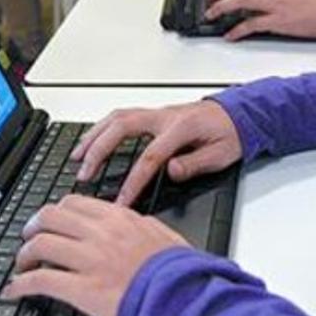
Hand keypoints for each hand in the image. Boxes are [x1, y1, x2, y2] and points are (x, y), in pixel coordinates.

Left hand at [3, 195, 188, 315]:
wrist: (182, 297)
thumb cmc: (178, 271)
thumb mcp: (164, 234)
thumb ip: (142, 224)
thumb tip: (133, 221)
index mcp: (119, 218)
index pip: (74, 203)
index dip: (55, 212)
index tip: (51, 221)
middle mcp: (100, 233)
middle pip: (50, 216)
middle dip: (34, 226)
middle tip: (30, 238)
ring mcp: (89, 259)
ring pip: (40, 243)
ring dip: (25, 254)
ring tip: (22, 264)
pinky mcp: (81, 288)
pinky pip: (40, 280)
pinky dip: (21, 284)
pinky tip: (16, 290)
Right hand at [71, 101, 242, 206]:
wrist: (239, 114)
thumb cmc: (230, 134)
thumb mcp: (221, 155)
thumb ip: (194, 164)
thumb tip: (171, 171)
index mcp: (181, 128)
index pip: (150, 157)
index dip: (132, 181)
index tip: (120, 201)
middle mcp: (164, 116)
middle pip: (121, 128)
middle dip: (99, 150)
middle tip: (84, 174)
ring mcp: (157, 113)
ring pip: (117, 118)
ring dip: (94, 136)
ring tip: (77, 157)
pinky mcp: (153, 115)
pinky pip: (121, 116)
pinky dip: (103, 128)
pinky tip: (92, 140)